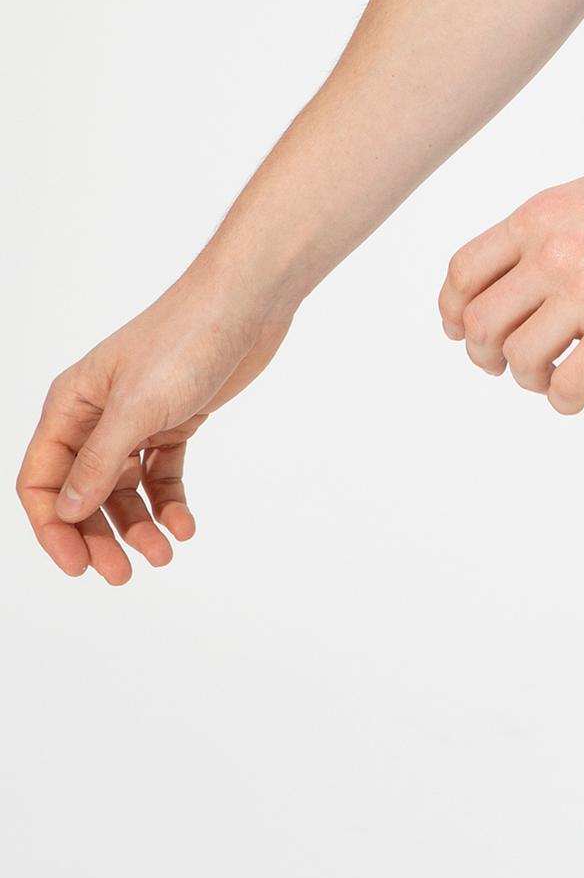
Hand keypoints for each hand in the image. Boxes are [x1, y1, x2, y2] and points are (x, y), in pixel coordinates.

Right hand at [17, 278, 294, 582]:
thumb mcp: (137, 407)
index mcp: (71, 405)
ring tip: (162, 555)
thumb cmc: (186, 339)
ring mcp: (136, 419)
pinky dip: (169, 503)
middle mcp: (97, 415)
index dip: (54, 528)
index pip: (42, 480)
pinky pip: (161, 475)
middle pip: (82, 493)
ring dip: (137, 526)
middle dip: (98, 536)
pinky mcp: (175, 421)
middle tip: (123, 575)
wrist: (248, 302)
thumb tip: (66, 513)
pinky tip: (184, 527)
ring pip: (123, 490)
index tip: (79, 566)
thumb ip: (100, 463)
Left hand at [437, 140, 583, 415]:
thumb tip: (530, 269)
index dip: (455, 311)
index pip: (462, 272)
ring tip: (557, 372)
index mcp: (544, 214)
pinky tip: (583, 392)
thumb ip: (557, 229)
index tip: (467, 330)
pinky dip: (565, 401)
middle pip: (478, 323)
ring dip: (529, 378)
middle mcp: (556, 251)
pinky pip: (566, 387)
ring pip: (516, 360)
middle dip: (487, 353)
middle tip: (514, 362)